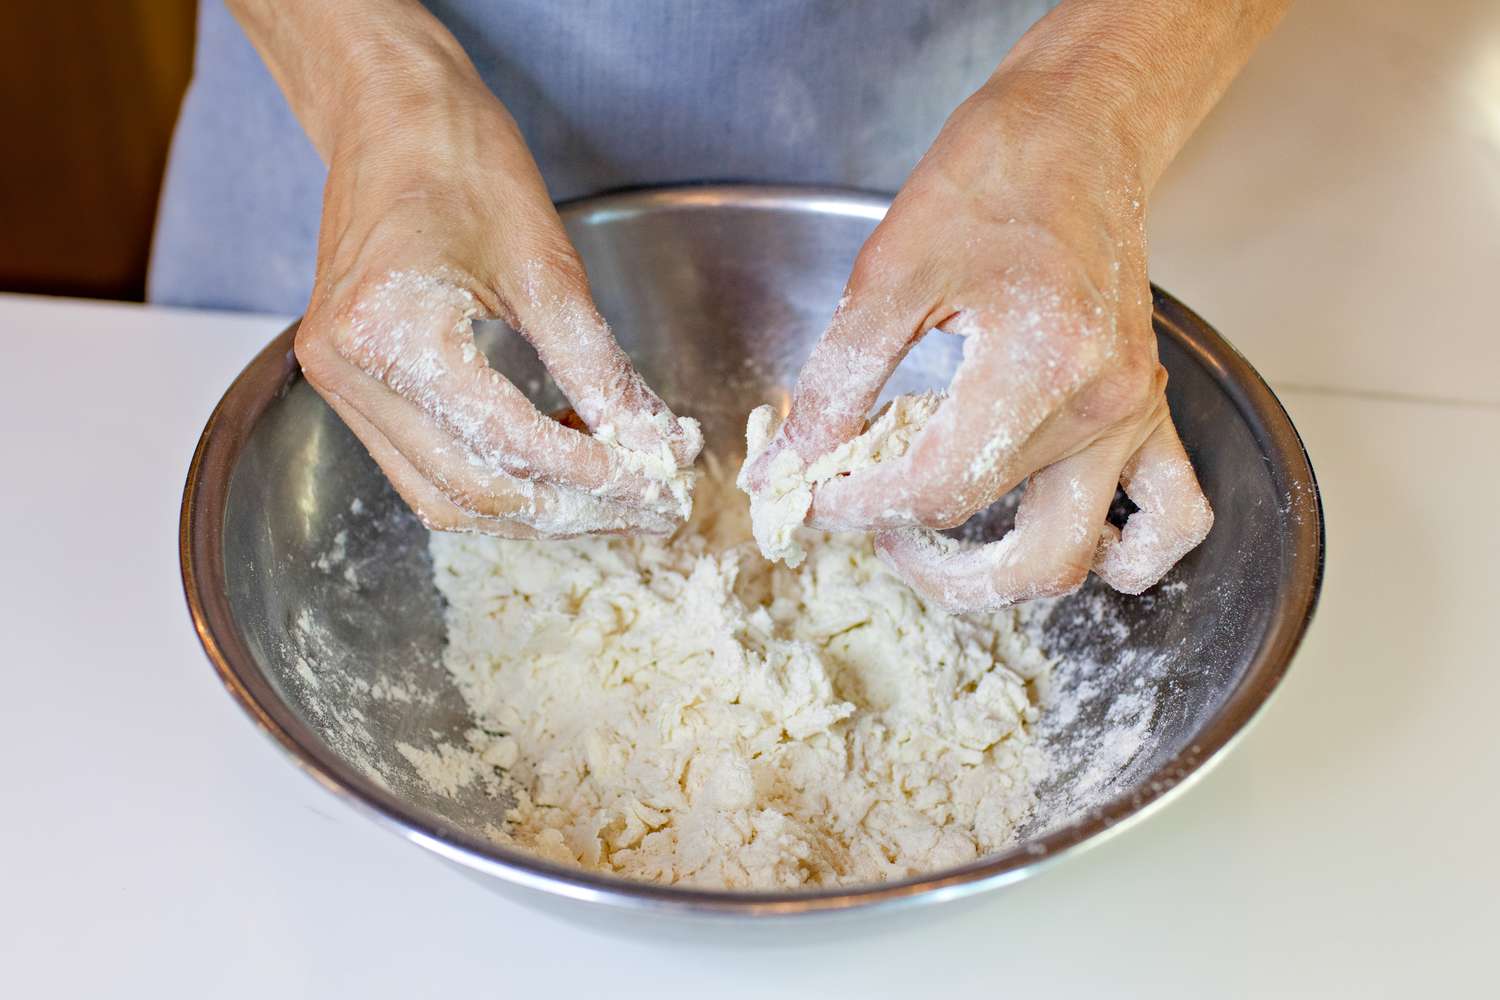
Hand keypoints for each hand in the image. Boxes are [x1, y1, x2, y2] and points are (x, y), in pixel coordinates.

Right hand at [235, 1, 700, 537]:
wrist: (389, 112)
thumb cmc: (461, 162)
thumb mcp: (548, 268)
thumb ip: (600, 369)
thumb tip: (657, 446)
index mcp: (390, 332)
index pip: (509, 443)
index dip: (595, 477)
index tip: (660, 489)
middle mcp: (347, 372)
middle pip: (474, 489)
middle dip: (572, 510)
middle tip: (650, 509)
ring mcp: (337, 384)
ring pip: (444, 496)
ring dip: (533, 509)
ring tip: (612, 492)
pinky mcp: (350, 385)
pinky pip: (424, 468)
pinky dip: (494, 478)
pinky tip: (557, 462)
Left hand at [744, 81, 1210, 610]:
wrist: (1074, 131)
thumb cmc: (987, 180)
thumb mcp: (887, 271)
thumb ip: (836, 382)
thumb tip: (786, 466)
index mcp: (1041, 366)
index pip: (937, 492)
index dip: (856, 505)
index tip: (809, 488)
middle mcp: (1105, 405)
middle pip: (1008, 543)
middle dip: (920, 556)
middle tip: (863, 518)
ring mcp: (1137, 414)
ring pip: (1075, 554)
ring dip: (997, 573)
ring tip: (930, 532)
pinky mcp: (1149, 408)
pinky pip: (1171, 518)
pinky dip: (1121, 553)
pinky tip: (1052, 529)